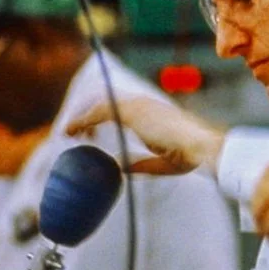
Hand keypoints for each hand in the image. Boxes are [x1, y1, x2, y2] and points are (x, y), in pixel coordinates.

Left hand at [65, 96, 225, 175]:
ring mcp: (138, 105)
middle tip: (78, 134)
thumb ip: (140, 164)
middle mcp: (143, 104)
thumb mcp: (161, 164)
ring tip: (69, 132)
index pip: (121, 109)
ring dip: (83, 118)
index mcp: (152, 113)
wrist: (200, 146)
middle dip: (89, 116)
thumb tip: (119, 166)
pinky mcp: (132, 111)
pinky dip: (84, 119)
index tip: (90, 135)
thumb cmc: (189, 155)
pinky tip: (73, 130)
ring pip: (100, 105)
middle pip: (108, 103)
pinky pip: (99, 111)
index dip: (103, 119)